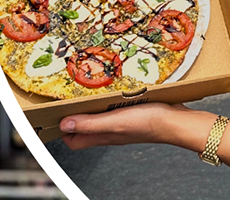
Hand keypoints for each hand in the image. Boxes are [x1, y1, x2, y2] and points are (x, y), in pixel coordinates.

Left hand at [59, 102, 200, 150]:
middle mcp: (109, 131)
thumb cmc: (150, 123)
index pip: (73, 140)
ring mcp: (119, 122)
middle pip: (82, 127)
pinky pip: (111, 108)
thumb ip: (89, 124)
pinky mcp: (130, 113)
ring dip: (87, 106)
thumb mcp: (115, 122)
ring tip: (79, 91)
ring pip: (96, 116)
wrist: (178, 121)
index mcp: (102, 136)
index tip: (52, 114)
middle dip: (71, 115)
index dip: (61, 129)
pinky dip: (104, 100)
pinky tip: (106, 90)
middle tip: (63, 98)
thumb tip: (64, 124)